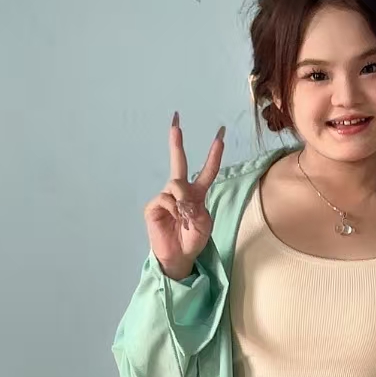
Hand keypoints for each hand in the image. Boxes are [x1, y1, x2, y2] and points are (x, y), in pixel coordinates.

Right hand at [143, 113, 224, 278]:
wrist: (179, 256)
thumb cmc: (193, 240)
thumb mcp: (203, 223)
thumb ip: (196, 207)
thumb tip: (180, 197)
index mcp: (197, 193)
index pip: (207, 170)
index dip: (214, 153)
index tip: (221, 134)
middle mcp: (180, 191)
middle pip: (178, 161)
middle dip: (176, 141)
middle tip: (176, 120)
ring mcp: (166, 197)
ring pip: (176, 184)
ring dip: (183, 201)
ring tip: (184, 218)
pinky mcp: (154, 206)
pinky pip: (165, 199)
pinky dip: (173, 209)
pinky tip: (173, 219)